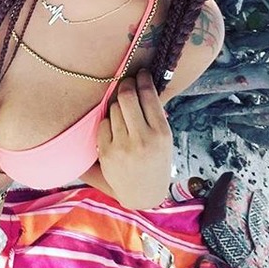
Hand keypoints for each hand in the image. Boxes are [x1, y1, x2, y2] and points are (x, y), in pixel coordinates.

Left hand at [96, 69, 172, 209]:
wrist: (143, 194)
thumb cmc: (156, 161)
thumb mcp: (165, 139)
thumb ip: (155, 114)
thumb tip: (143, 83)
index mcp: (161, 133)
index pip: (148, 95)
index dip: (142, 79)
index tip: (141, 73)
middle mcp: (142, 138)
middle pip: (127, 96)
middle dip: (126, 85)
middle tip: (127, 82)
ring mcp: (122, 146)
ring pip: (113, 108)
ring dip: (117, 105)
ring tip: (123, 113)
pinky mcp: (106, 152)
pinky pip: (103, 123)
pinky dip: (108, 122)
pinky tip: (115, 130)